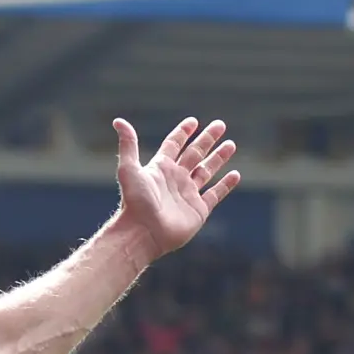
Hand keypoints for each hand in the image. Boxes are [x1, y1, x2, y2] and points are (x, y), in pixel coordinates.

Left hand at [107, 116, 240, 263]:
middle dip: (207, 139)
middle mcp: (176, 178)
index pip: (174, 144)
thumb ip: (128, 144)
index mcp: (161, 168)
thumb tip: (118, 121)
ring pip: (207, 171)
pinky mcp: (198, 210)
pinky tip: (235, 174)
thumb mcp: (129, 169)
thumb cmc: (134, 202)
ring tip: (230, 144)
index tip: (193, 122)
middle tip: (220, 124)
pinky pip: (215, 194)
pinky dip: (225, 185)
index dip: (183, 132)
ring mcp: (188, 194)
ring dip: (219, 158)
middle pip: (195, 154)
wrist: (143, 233)